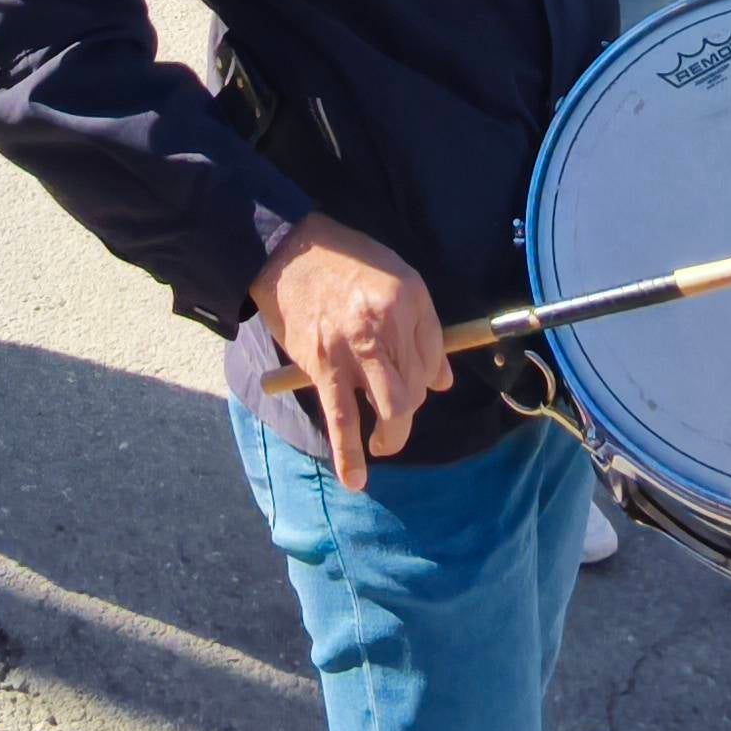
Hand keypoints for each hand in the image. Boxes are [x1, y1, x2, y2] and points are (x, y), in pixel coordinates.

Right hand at [249, 214, 447, 490]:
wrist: (288, 252)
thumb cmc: (344, 261)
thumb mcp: (397, 276)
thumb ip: (422, 326)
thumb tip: (442, 379)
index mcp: (411, 299)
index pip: (436, 353)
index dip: (429, 374)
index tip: (418, 380)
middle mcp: (389, 325)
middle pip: (417, 386)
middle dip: (411, 406)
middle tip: (395, 408)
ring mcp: (356, 348)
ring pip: (392, 407)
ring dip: (392, 435)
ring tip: (384, 443)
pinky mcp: (324, 367)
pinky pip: (342, 419)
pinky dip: (349, 454)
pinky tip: (355, 479)